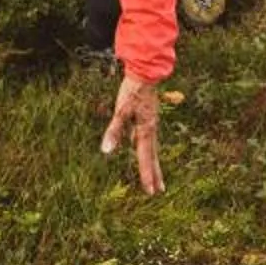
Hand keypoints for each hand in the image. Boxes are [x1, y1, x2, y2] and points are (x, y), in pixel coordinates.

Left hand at [101, 73, 163, 193]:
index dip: (147, 175)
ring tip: (155, 177)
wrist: (145, 73)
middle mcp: (150, 130)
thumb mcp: (120, 112)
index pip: (145, 158)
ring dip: (153, 164)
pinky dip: (147, 150)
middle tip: (159, 191)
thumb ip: (114, 132)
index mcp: (145, 130)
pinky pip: (147, 139)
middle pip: (153, 157)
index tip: (150, 191)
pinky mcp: (147, 118)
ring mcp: (150, 124)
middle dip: (155, 174)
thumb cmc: (132, 92)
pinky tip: (142, 148)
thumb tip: (106, 151)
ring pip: (152, 149)